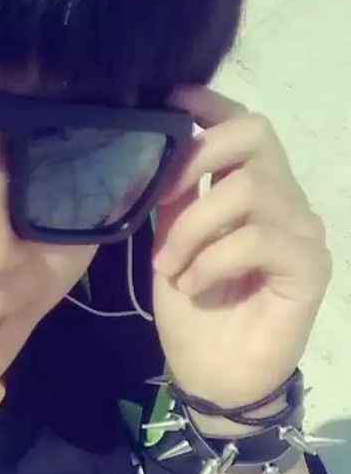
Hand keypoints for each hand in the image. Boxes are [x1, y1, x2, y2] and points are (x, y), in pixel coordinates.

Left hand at [151, 86, 331, 405]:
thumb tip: (163, 153)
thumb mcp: (171, 247)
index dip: (210, 107)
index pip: (242, 129)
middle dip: (197, 158)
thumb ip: (175, 202)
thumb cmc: (193, 311)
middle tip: (162, 200)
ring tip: (172, 268)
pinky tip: (195, 285)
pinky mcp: (310, 265)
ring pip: (246, 190)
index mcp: (249, 191)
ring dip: (193, 229)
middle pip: (254, 136)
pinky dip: (213, 260)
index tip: (172, 100)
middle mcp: (283, 200)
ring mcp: (301, 230)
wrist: (213, 373)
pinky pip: (257, 238)